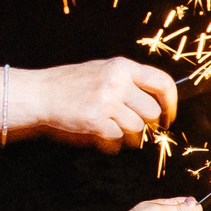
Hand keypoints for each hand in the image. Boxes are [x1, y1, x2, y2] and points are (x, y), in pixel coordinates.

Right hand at [25, 58, 178, 150]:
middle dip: (149, 125)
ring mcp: (106, 101)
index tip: (168, 116)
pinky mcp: (95, 121)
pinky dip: (112, 143)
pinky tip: (102, 135)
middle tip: (139, 128)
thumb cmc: (72, 83)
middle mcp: (117, 82)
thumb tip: (159, 100)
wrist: (40, 93)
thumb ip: (130, 80)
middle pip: (152, 112)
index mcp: (122, 67)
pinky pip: (118, 139)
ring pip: (137, 129)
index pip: (163, 83)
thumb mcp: (103, 70)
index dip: (171, 103)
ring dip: (130, 136)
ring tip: (116, 130)